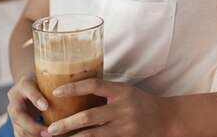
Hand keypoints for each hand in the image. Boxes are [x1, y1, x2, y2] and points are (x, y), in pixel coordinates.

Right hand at [6, 75, 50, 136]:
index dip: (36, 98)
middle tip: (49, 132)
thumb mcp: (48, 79)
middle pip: (18, 115)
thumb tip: (67, 93)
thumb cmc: (44, 82)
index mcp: (24, 84)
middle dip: (33, 127)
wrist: (29, 86)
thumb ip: (54, 84)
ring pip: (17, 126)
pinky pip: (19, 132)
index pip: (28, 89)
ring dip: (32, 135)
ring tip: (48, 136)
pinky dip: (30, 136)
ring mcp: (12, 110)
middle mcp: (14, 98)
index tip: (46, 106)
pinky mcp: (15, 121)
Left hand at [46, 79, 172, 136]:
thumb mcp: (126, 91)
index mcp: (121, 91)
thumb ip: (106, 91)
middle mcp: (122, 108)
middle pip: (88, 117)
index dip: (74, 88)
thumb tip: (77, 90)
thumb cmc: (141, 102)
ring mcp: (125, 127)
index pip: (93, 85)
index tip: (56, 91)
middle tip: (50, 129)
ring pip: (92, 135)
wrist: (167, 119)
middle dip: (66, 124)